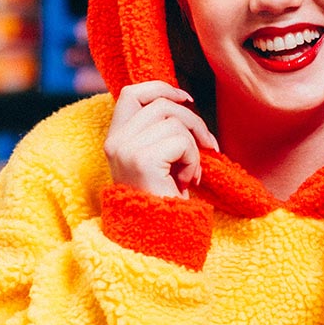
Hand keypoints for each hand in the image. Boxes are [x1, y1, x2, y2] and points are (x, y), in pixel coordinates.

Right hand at [104, 80, 218, 196]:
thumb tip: (183, 101)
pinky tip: (186, 181)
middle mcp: (115, 141)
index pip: (132, 93)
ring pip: (175, 123)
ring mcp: (127, 149)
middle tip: (208, 145)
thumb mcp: (157, 159)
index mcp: (114, 138)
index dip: (161, 88)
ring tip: (189, 172)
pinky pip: (182, 142)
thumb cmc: (162, 199)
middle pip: (162, 105)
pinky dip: (193, 160)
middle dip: (193, 121)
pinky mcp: (144, 160)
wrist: (156, 236)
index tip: (186, 99)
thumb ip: (159, 131)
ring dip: (193, 147)